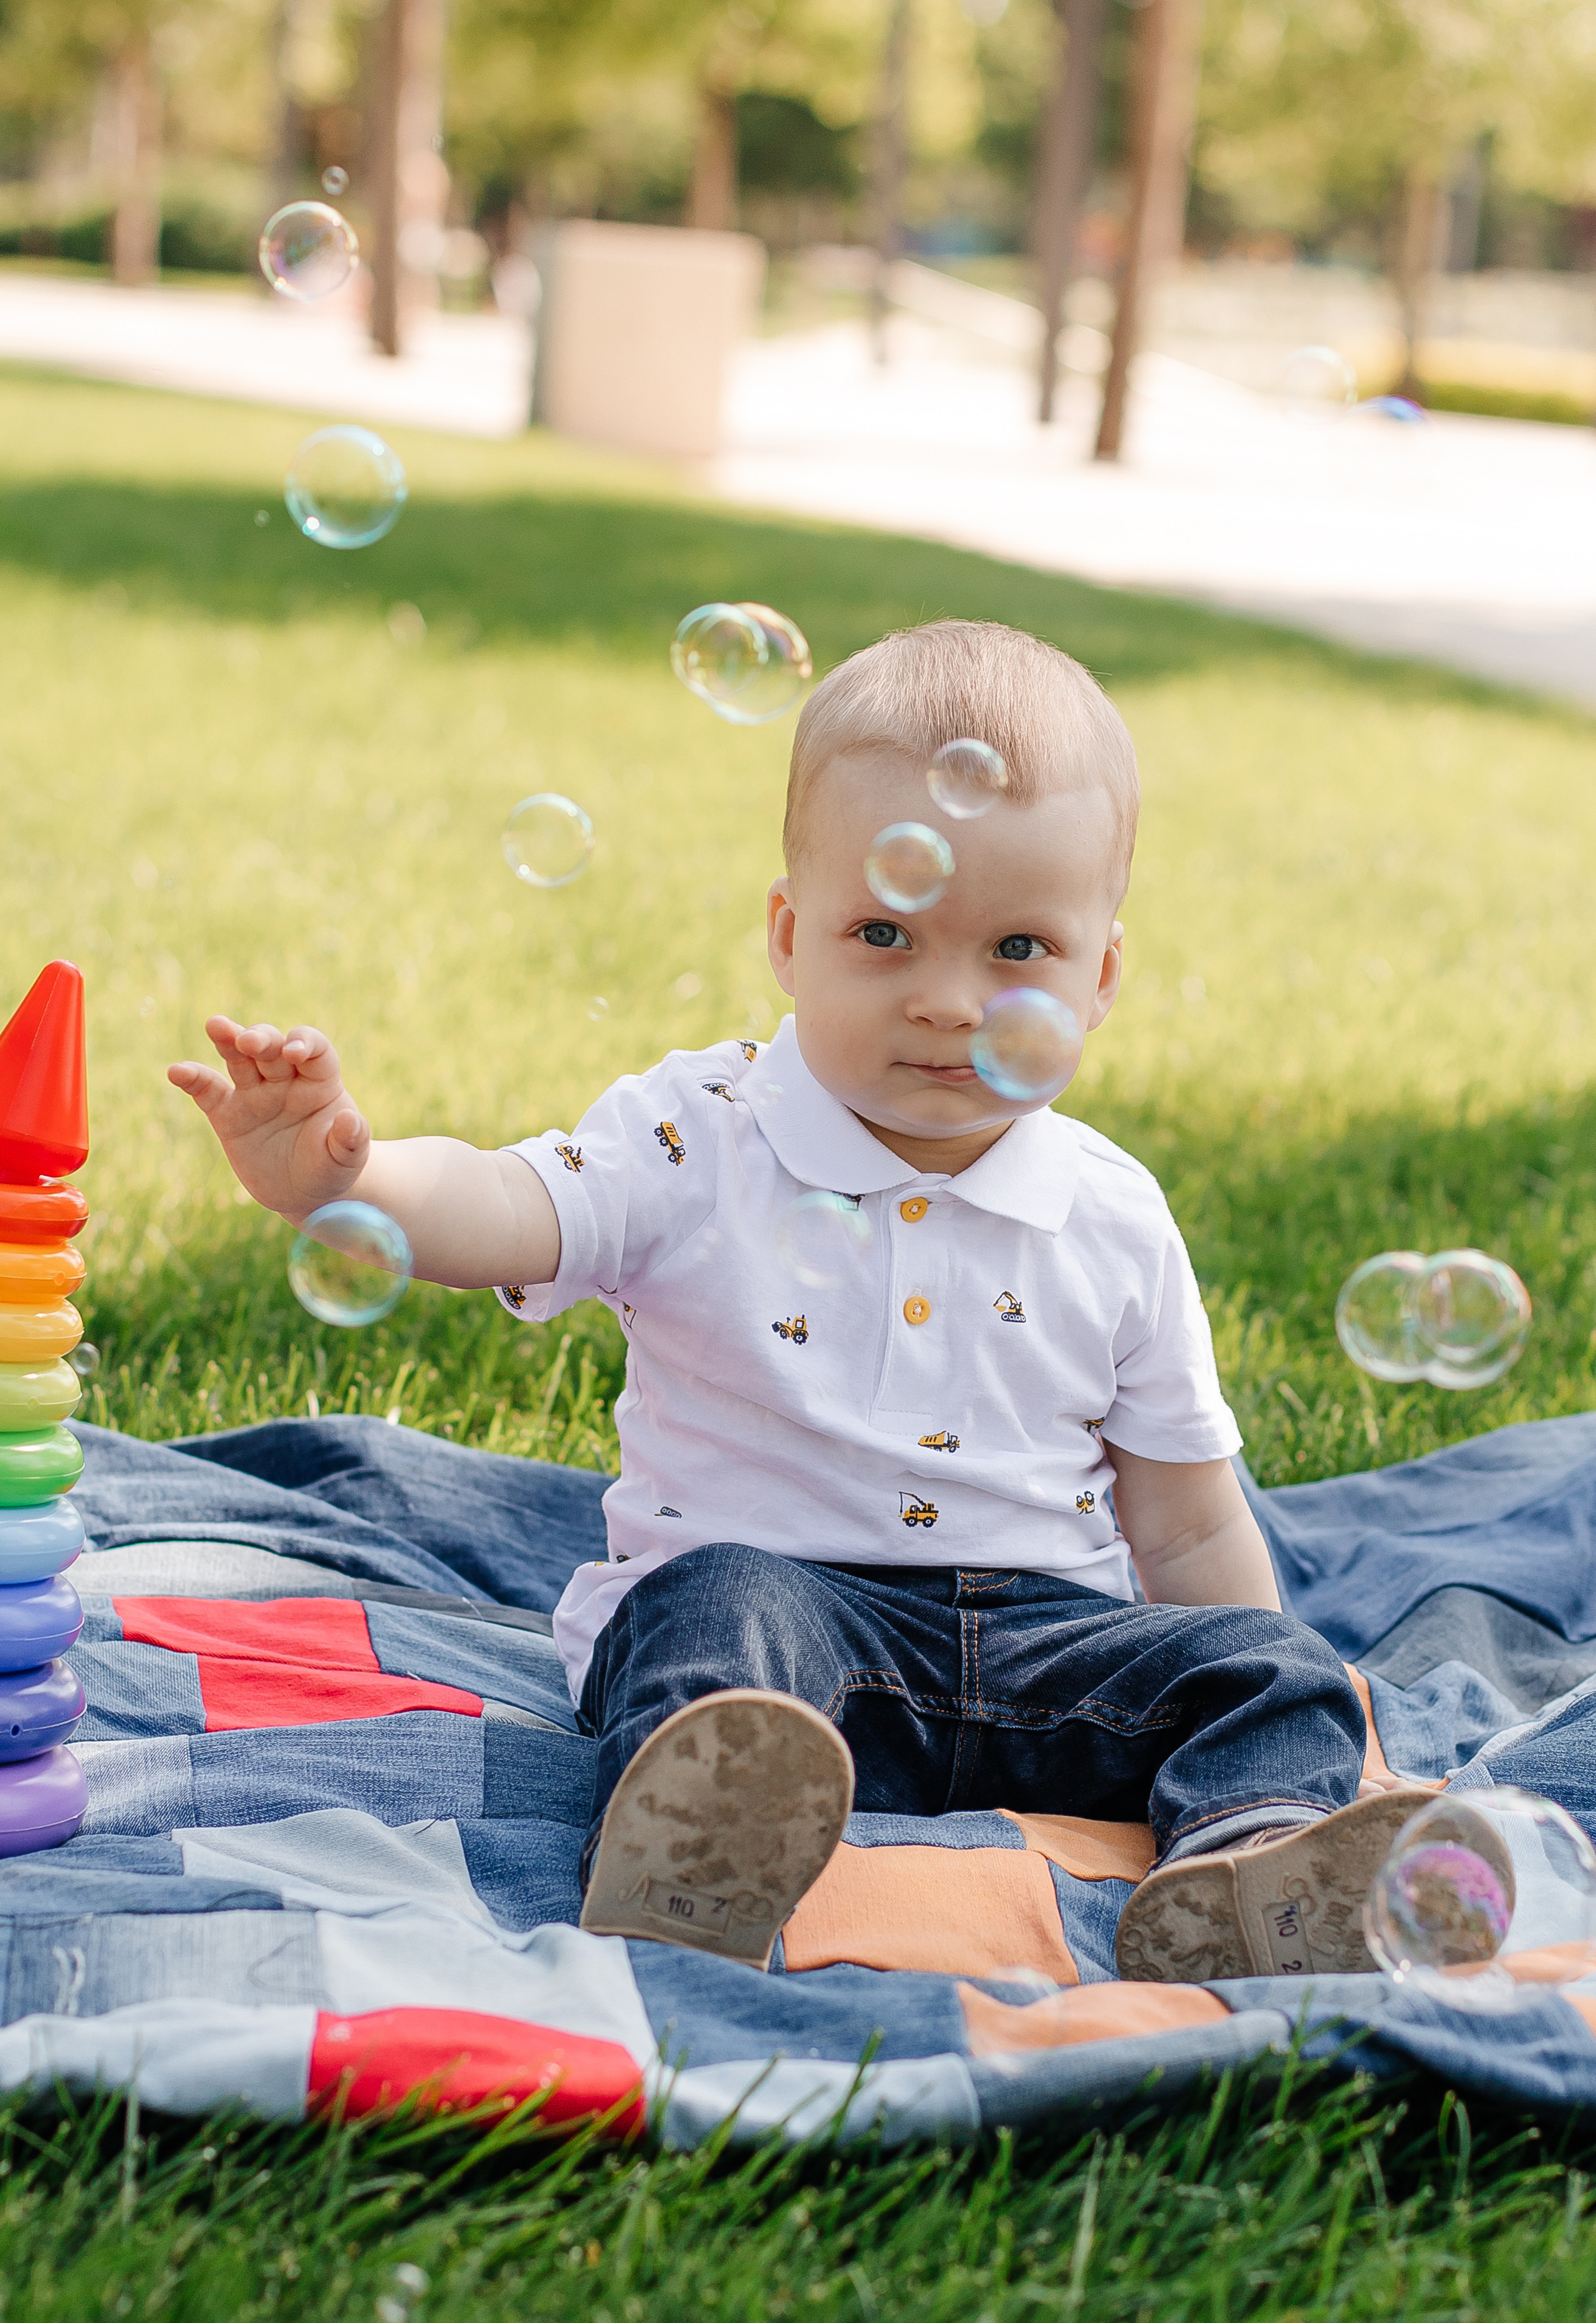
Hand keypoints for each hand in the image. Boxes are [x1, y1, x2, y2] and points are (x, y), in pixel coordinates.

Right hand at [168, 1018, 369, 1221]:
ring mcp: (254, 1093)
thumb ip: (351, 1140)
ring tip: (216, 1025)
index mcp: (320, 1081)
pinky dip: (192, 1078)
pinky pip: (207, 1091)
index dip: (304, 1043)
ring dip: (228, 1039)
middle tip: (250, 1042)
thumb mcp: (347, 1159)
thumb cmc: (332, 1167)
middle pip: (272, 1047)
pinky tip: (177, 1071)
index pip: (314, 1049)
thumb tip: (350, 1121)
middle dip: (261, 1039)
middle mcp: (285, 1079)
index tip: (294, 1053)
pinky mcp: (228, 1114)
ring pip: (239, 1058)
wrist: (305, 1194)